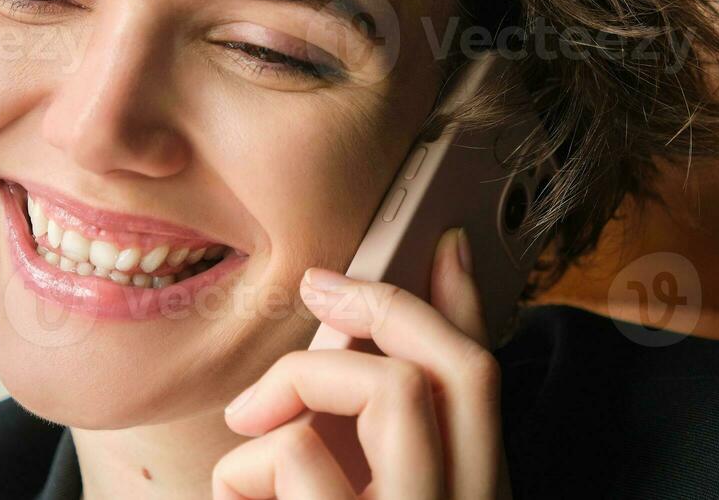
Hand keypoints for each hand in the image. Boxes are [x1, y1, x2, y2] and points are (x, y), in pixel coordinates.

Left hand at [214, 228, 506, 499]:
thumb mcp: (354, 490)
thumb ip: (369, 430)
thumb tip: (353, 323)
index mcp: (472, 497)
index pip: (485, 388)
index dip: (468, 307)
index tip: (444, 244)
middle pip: (466, 368)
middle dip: (388, 305)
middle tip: (316, 283)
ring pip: (391, 389)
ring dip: (299, 383)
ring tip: (246, 430)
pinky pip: (296, 452)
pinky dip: (241, 467)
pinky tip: (232, 499)